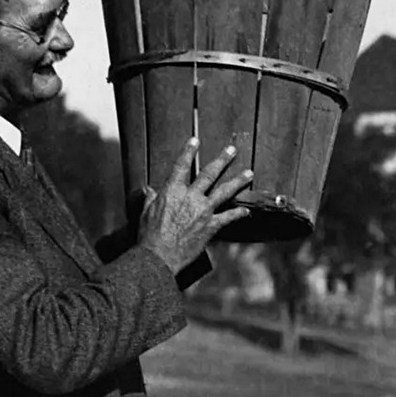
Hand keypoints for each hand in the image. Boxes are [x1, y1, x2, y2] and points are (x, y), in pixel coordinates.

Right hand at [136, 137, 253, 271]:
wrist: (159, 256)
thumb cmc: (150, 236)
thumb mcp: (146, 213)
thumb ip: (150, 199)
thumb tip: (149, 190)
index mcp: (172, 191)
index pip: (181, 166)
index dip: (188, 152)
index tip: (195, 141)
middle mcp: (190, 197)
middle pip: (209, 174)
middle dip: (222, 160)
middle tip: (232, 150)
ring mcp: (203, 211)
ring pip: (224, 191)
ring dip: (238, 181)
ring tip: (249, 173)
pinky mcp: (211, 226)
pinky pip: (228, 217)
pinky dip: (238, 214)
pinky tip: (246, 211)